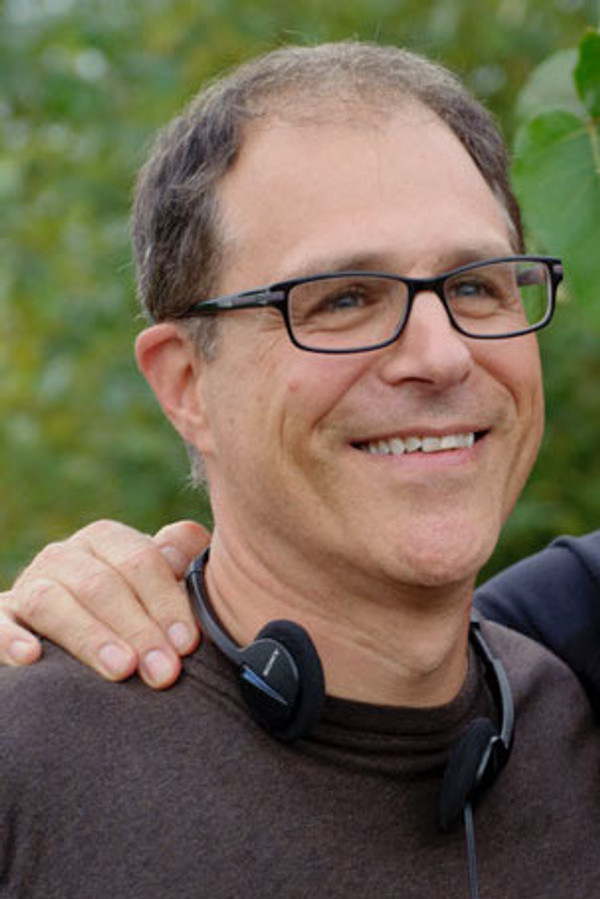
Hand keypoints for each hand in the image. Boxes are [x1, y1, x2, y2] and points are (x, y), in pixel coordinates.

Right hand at [0, 520, 209, 687]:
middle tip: (164, 671)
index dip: (167, 601)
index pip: (139, 560)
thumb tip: (186, 550)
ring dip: (89, 636)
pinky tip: (31, 658)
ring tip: (121, 669)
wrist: (84, 633)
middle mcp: (64, 557)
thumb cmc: (132, 612)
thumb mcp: (158, 584)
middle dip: (137, 629)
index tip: (188, 643)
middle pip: (100, 584)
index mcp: (105, 540)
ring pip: (51, 601)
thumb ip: (179, 561)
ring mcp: (27, 586)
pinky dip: (9, 638)